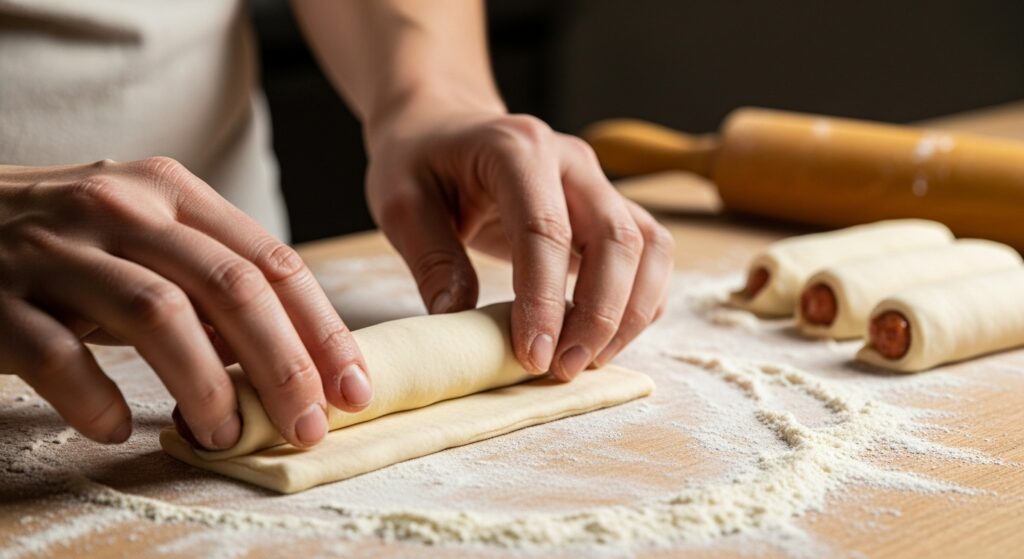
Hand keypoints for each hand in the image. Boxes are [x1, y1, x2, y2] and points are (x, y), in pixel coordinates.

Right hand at [0, 158, 371, 447]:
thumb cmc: (70, 240)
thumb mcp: (147, 237)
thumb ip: (212, 281)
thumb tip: (287, 351)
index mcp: (172, 191)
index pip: (272, 262)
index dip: (322, 329)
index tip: (352, 387)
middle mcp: (120, 207)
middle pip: (230, 287)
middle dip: (283, 364)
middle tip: (307, 425)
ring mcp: (56, 249)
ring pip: (157, 315)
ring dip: (206, 386)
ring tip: (226, 435)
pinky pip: (57, 356)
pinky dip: (97, 400)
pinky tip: (119, 428)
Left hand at [365, 102, 674, 380]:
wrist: (443, 125)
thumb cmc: (419, 160)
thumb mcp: (400, 202)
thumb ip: (431, 259)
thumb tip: (459, 321)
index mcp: (517, 149)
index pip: (546, 231)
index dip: (544, 300)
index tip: (533, 356)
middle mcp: (571, 161)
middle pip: (616, 239)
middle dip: (599, 315)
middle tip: (561, 369)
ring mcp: (597, 182)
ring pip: (647, 248)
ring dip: (629, 312)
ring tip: (587, 361)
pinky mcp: (608, 207)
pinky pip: (649, 255)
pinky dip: (639, 302)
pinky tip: (604, 339)